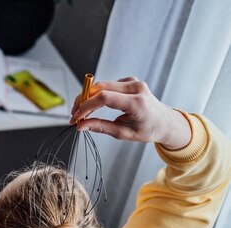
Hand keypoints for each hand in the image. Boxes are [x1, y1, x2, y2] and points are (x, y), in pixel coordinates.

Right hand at [69, 77, 190, 149]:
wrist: (165, 122)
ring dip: (88, 98)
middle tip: (74, 115)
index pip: (104, 98)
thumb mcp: (124, 134)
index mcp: (137, 102)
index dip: (86, 106)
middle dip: (83, 101)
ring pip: (101, 85)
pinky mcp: (129, 81)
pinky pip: (107, 85)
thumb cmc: (148, 130)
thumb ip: (101, 127)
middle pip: (100, 88)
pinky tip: (94, 106)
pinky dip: (97, 95)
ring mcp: (133, 82)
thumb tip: (81, 126)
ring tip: (81, 113)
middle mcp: (136, 88)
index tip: (76, 117)